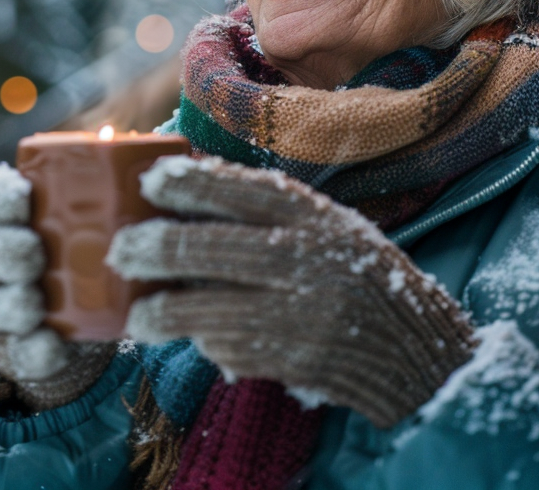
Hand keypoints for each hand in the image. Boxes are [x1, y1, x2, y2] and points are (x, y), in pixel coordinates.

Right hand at [0, 163, 114, 410]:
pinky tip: (49, 347)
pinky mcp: (9, 350)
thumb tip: (167, 156)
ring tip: (33, 304)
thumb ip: (118, 193)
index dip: (2, 195)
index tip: (25, 193)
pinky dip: (34, 349)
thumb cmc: (88, 254)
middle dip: (5, 250)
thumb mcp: (98, 223)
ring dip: (12, 302)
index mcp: (8, 217)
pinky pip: (17, 352)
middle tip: (33, 253)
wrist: (85, 327)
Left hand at [106, 155, 475, 427]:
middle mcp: (309, 255)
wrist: (420, 349)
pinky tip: (197, 338)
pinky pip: (236, 348)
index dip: (189, 182)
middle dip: (154, 248)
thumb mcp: (325, 226)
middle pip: (211, 247)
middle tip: (119, 252)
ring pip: (211, 307)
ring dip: (165, 312)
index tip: (148, 180)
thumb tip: (182, 188)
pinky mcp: (301, 357)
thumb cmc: (355, 275)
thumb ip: (268, 211)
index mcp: (313, 214)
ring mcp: (305, 309)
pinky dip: (210, 344)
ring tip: (139, 317)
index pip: (241, 187)